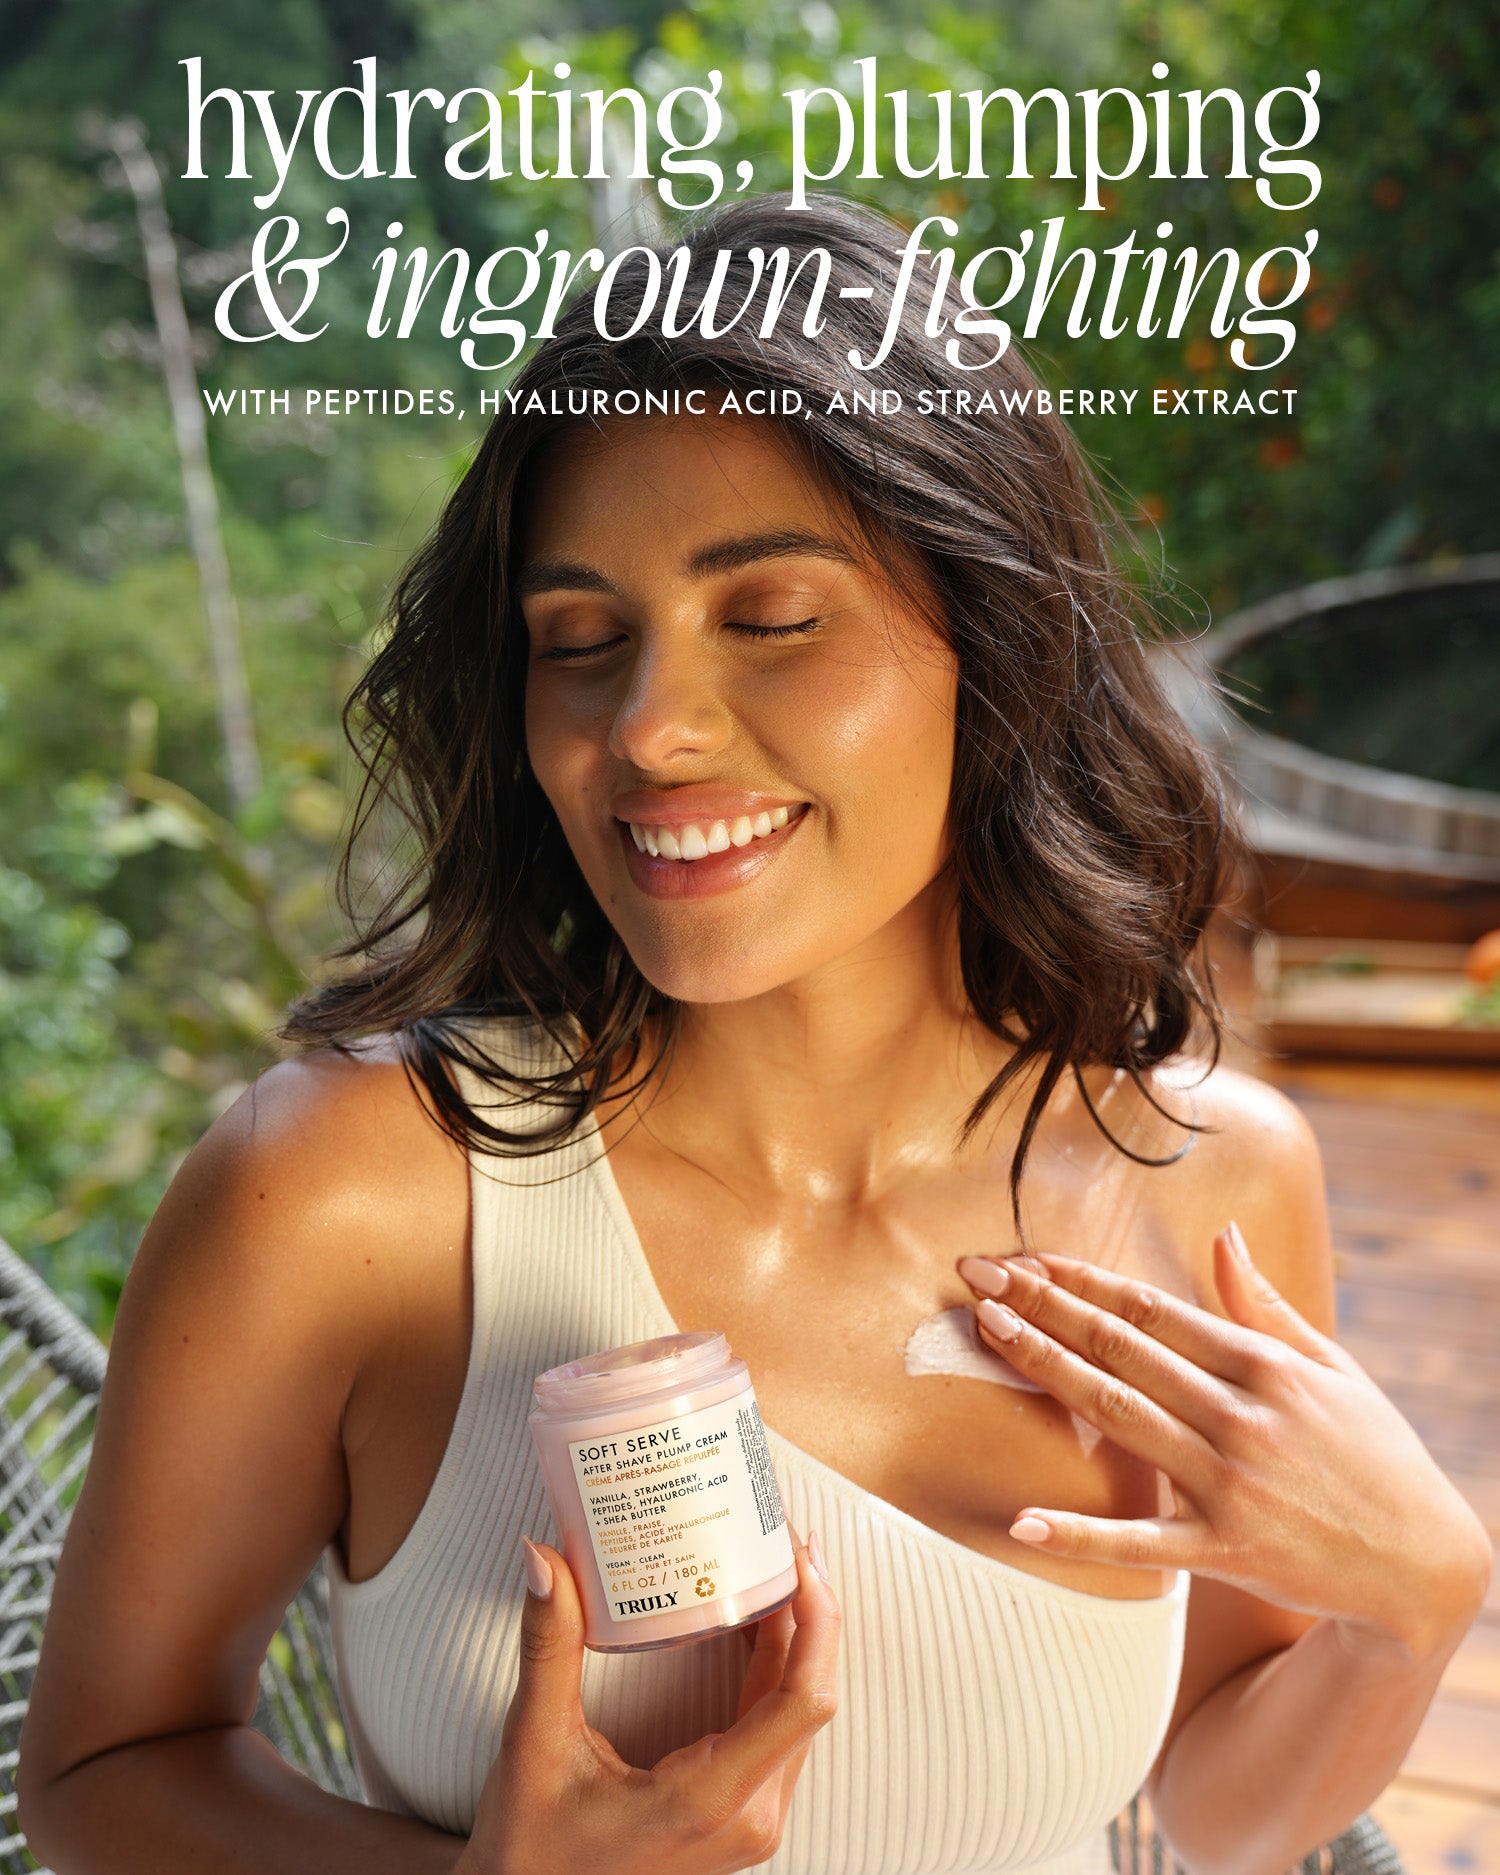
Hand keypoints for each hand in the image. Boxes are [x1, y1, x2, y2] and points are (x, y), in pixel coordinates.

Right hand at [456, 1530, 839, 1874]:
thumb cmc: (530, 1850)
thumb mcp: (533, 1745)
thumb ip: (548, 1648)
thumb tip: (545, 1559)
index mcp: (709, 1798)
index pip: (803, 1701)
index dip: (818, 1620)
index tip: (796, 1555)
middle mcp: (747, 1814)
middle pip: (808, 1695)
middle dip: (807, 1607)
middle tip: (778, 1534)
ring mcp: (747, 1819)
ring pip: (796, 1710)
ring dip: (795, 1633)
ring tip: (769, 1560)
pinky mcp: (737, 1813)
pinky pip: (775, 1726)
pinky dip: (774, 1664)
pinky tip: (750, 1615)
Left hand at [957, 1226, 1491, 1657]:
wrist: (1426, 1564)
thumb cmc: (1375, 1455)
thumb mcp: (1334, 1367)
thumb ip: (1264, 1304)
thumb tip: (1221, 1235)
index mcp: (1264, 1364)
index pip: (1150, 1310)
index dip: (1081, 1281)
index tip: (1025, 1260)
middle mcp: (1242, 1415)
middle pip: (1122, 1350)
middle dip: (1044, 1308)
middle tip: (977, 1278)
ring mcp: (1232, 1483)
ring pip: (1120, 1416)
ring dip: (1048, 1371)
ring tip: (989, 1334)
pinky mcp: (1226, 1551)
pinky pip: (1141, 1542)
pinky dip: (1081, 1534)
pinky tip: (1023, 1521)